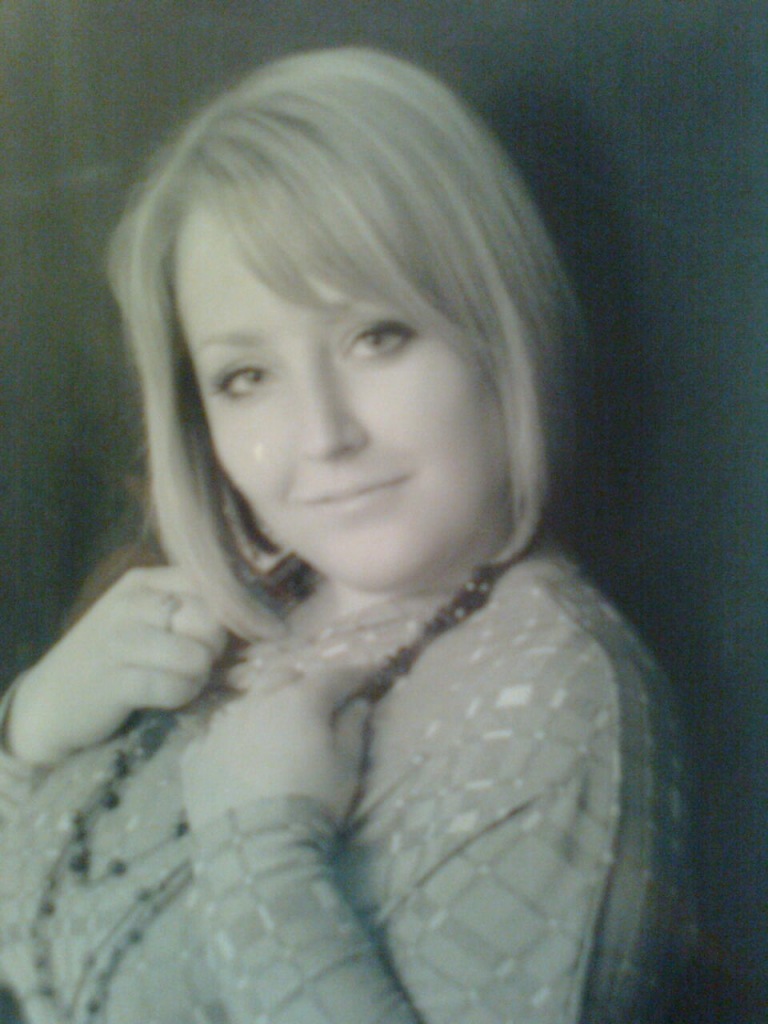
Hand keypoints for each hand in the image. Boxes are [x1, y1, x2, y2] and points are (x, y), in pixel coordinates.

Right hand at [6, 567, 227, 764]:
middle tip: (200, 663)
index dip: (230, 613)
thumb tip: (253, 618)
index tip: (226, 635)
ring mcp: (119, 640)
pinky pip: (175, 687)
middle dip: (214, 647)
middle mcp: (131, 603)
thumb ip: (187, 609)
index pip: (210, 583)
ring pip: (196, 655)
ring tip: (184, 681)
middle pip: (210, 618)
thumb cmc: (110, 659)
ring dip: (199, 676)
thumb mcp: (143, 619)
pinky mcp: (115, 682)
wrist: (49, 702)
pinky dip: (182, 696)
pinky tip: (168, 696)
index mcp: (143, 581)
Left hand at [180, 667, 369, 830]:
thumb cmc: (313, 800)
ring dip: (264, 708)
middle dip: (303, 683)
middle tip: (316, 702)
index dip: (353, 674)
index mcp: (299, 700)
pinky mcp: (197, 753)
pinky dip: (231, 738)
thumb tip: (358, 702)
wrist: (257, 845)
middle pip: (283, 678)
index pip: (332, 676)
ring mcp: (222, 726)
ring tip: (273, 727)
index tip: (366, 675)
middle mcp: (257, 702)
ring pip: (247, 702)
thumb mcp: (347, 765)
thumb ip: (353, 726)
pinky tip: (237, 754)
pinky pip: (215, 734)